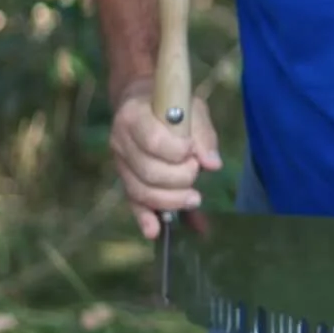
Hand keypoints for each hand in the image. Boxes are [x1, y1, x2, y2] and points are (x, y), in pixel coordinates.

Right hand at [108, 84, 222, 237]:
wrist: (143, 102)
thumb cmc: (171, 104)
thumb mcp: (191, 106)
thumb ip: (202, 133)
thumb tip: (213, 164)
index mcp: (133, 116)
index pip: (152, 141)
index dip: (176, 151)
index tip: (192, 150)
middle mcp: (120, 141)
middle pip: (148, 172)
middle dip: (179, 178)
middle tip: (196, 171)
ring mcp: (120, 163)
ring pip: (141, 191)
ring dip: (170, 200)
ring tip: (194, 198)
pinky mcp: (125, 180)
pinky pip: (133, 202)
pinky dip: (144, 217)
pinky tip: (154, 231)